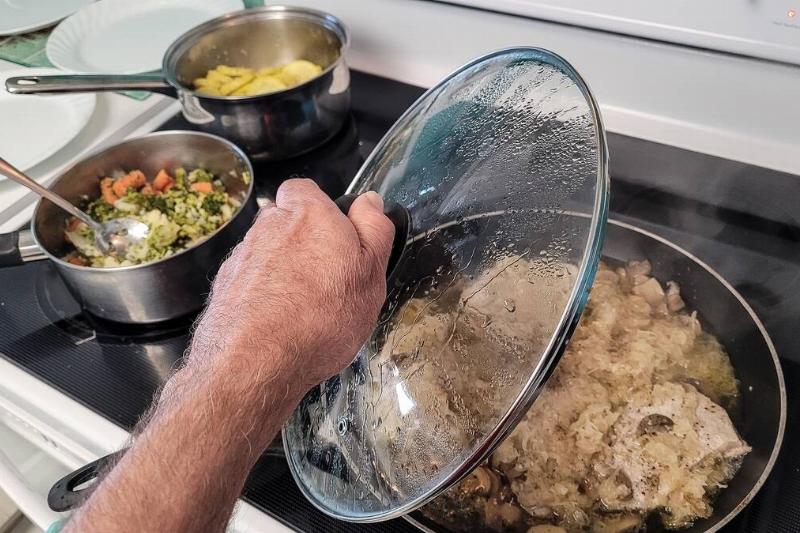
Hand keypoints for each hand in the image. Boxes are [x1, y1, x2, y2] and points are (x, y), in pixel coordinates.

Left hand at [187, 178, 393, 395]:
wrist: (253, 362)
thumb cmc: (319, 318)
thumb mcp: (370, 273)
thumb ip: (374, 229)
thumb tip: (371, 202)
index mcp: (308, 214)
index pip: (306, 189)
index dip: (322, 210)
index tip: (339, 238)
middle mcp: (268, 227)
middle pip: (286, 222)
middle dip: (304, 244)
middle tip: (328, 279)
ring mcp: (242, 257)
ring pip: (269, 254)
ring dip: (284, 272)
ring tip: (305, 309)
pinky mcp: (225, 287)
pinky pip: (251, 282)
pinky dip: (264, 296)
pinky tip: (280, 324)